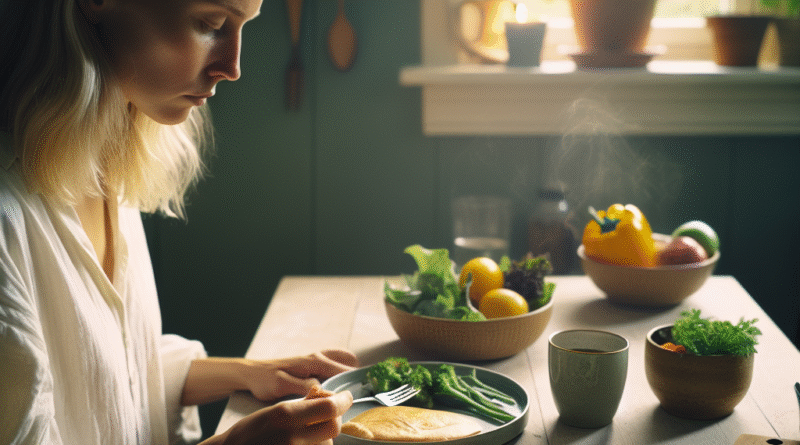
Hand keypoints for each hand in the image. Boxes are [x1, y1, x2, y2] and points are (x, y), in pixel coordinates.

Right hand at [214, 390, 352, 444]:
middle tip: (328, 414)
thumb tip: (325, 396)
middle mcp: (292, 438)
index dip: (343, 401)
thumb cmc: (250, 432)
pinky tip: (302, 444)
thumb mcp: (274, 411)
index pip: (329, 408)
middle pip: (334, 427)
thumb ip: (301, 404)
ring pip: (327, 444)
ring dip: (323, 437)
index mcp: (285, 416)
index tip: (345, 397)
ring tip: (306, 434)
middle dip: (334, 418)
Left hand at [246, 349, 358, 400]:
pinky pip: (336, 362)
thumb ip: (303, 386)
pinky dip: (344, 369)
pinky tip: (343, 382)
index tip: (359, 396)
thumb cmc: (266, 379)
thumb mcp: (282, 385)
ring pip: (344, 360)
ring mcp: (317, 358)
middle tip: (362, 394)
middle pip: (347, 365)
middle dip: (356, 378)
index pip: (343, 372)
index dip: (353, 384)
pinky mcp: (314, 362)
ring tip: (357, 388)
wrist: (253, 372)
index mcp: (314, 362)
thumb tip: (323, 389)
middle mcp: (318, 357)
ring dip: (352, 372)